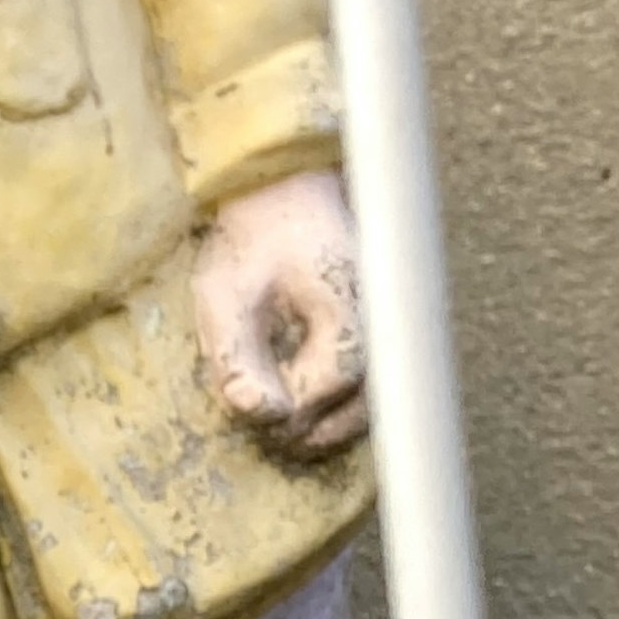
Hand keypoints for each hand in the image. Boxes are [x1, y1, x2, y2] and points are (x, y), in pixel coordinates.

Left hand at [192, 167, 367, 458]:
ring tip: (286, 427)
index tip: (244, 403)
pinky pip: (376, 386)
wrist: (289, 189)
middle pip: (358, 410)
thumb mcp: (223, 291)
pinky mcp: (391, 330)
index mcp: (350, 311)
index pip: (321, 391)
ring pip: (373, 405)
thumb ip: (232, 358)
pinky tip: (309, 405)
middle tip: (264, 429)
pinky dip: (344, 405)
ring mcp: (395, 328)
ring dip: (329, 424)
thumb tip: (255, 414)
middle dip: (306, 429)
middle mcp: (386, 325)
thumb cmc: (255, 235)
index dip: (279, 412)